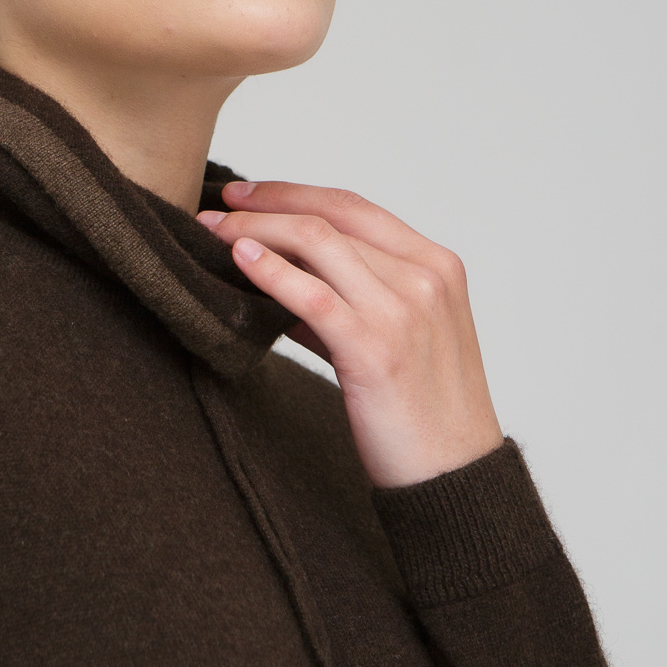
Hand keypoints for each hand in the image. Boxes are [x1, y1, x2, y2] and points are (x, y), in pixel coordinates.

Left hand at [197, 180, 503, 487]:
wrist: (453, 474)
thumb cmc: (420, 411)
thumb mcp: (394, 336)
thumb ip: (344, 300)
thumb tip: (273, 271)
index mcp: (436, 265)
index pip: (353, 206)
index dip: (293, 191)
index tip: (247, 191)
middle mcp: (425, 277)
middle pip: (330, 218)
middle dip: (265, 204)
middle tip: (217, 204)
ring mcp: (404, 311)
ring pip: (318, 244)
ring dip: (255, 230)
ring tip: (213, 231)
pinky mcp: (377, 350)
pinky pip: (312, 296)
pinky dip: (270, 270)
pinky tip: (239, 259)